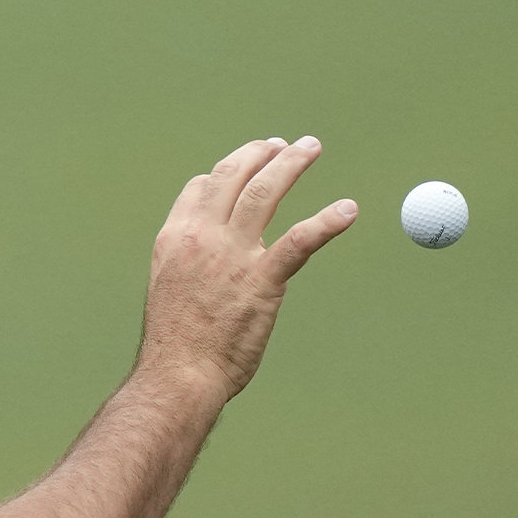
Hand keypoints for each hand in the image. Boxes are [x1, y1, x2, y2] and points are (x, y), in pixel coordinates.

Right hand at [137, 136, 356, 400]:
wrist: (178, 373)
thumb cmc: (175, 342)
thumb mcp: (169, 287)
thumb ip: (190, 262)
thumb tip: (209, 255)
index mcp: (175, 238)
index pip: (200, 187)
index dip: (225, 171)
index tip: (247, 165)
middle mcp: (201, 236)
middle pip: (233, 176)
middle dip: (260, 153)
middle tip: (283, 145)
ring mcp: (232, 255)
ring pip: (265, 191)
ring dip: (290, 163)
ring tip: (310, 147)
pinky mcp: (263, 278)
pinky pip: (300, 240)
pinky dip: (327, 221)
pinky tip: (348, 211)